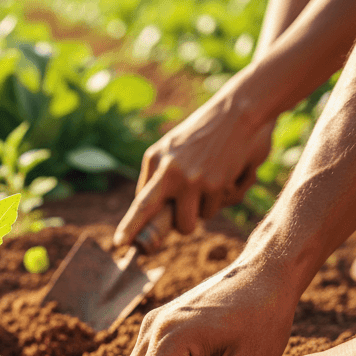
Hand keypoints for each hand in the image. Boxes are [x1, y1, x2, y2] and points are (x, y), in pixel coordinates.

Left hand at [114, 92, 273, 247]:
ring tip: (205, 187)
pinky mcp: (215, 184)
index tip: (119, 243)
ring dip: (196, 214)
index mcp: (155, 160)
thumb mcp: (170, 148)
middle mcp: (171, 172)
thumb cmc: (201, 133)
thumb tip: (144, 209)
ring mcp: (193, 180)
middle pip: (165, 221)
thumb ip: (155, 175)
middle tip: (181, 224)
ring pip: (189, 222)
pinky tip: (221, 177)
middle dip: (172, 228)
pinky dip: (216, 201)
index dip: (130, 226)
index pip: (140, 202)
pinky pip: (210, 211)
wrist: (236, 112)